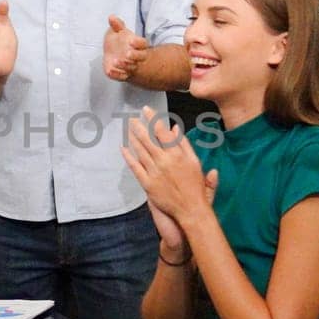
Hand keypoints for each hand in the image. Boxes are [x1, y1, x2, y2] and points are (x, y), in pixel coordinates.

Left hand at [102, 16, 148, 81]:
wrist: (119, 56)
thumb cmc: (121, 42)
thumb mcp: (120, 32)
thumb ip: (117, 25)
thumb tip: (111, 17)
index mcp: (138, 44)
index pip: (143, 43)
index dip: (138, 43)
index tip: (131, 41)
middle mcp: (138, 56)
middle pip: (140, 57)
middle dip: (135, 56)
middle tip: (127, 54)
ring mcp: (131, 66)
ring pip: (131, 67)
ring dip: (125, 65)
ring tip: (116, 61)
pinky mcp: (123, 74)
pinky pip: (122, 76)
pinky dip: (116, 74)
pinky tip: (109, 70)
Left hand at [121, 108, 211, 222]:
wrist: (191, 209)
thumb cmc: (195, 185)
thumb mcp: (194, 161)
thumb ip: (184, 144)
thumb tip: (175, 128)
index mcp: (177, 154)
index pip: (162, 131)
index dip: (153, 119)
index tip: (146, 109)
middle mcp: (164, 161)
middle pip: (148, 139)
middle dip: (138, 126)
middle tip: (131, 117)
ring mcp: (154, 173)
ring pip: (140, 151)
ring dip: (132, 138)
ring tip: (127, 128)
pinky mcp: (147, 184)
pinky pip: (135, 168)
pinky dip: (129, 157)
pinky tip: (123, 148)